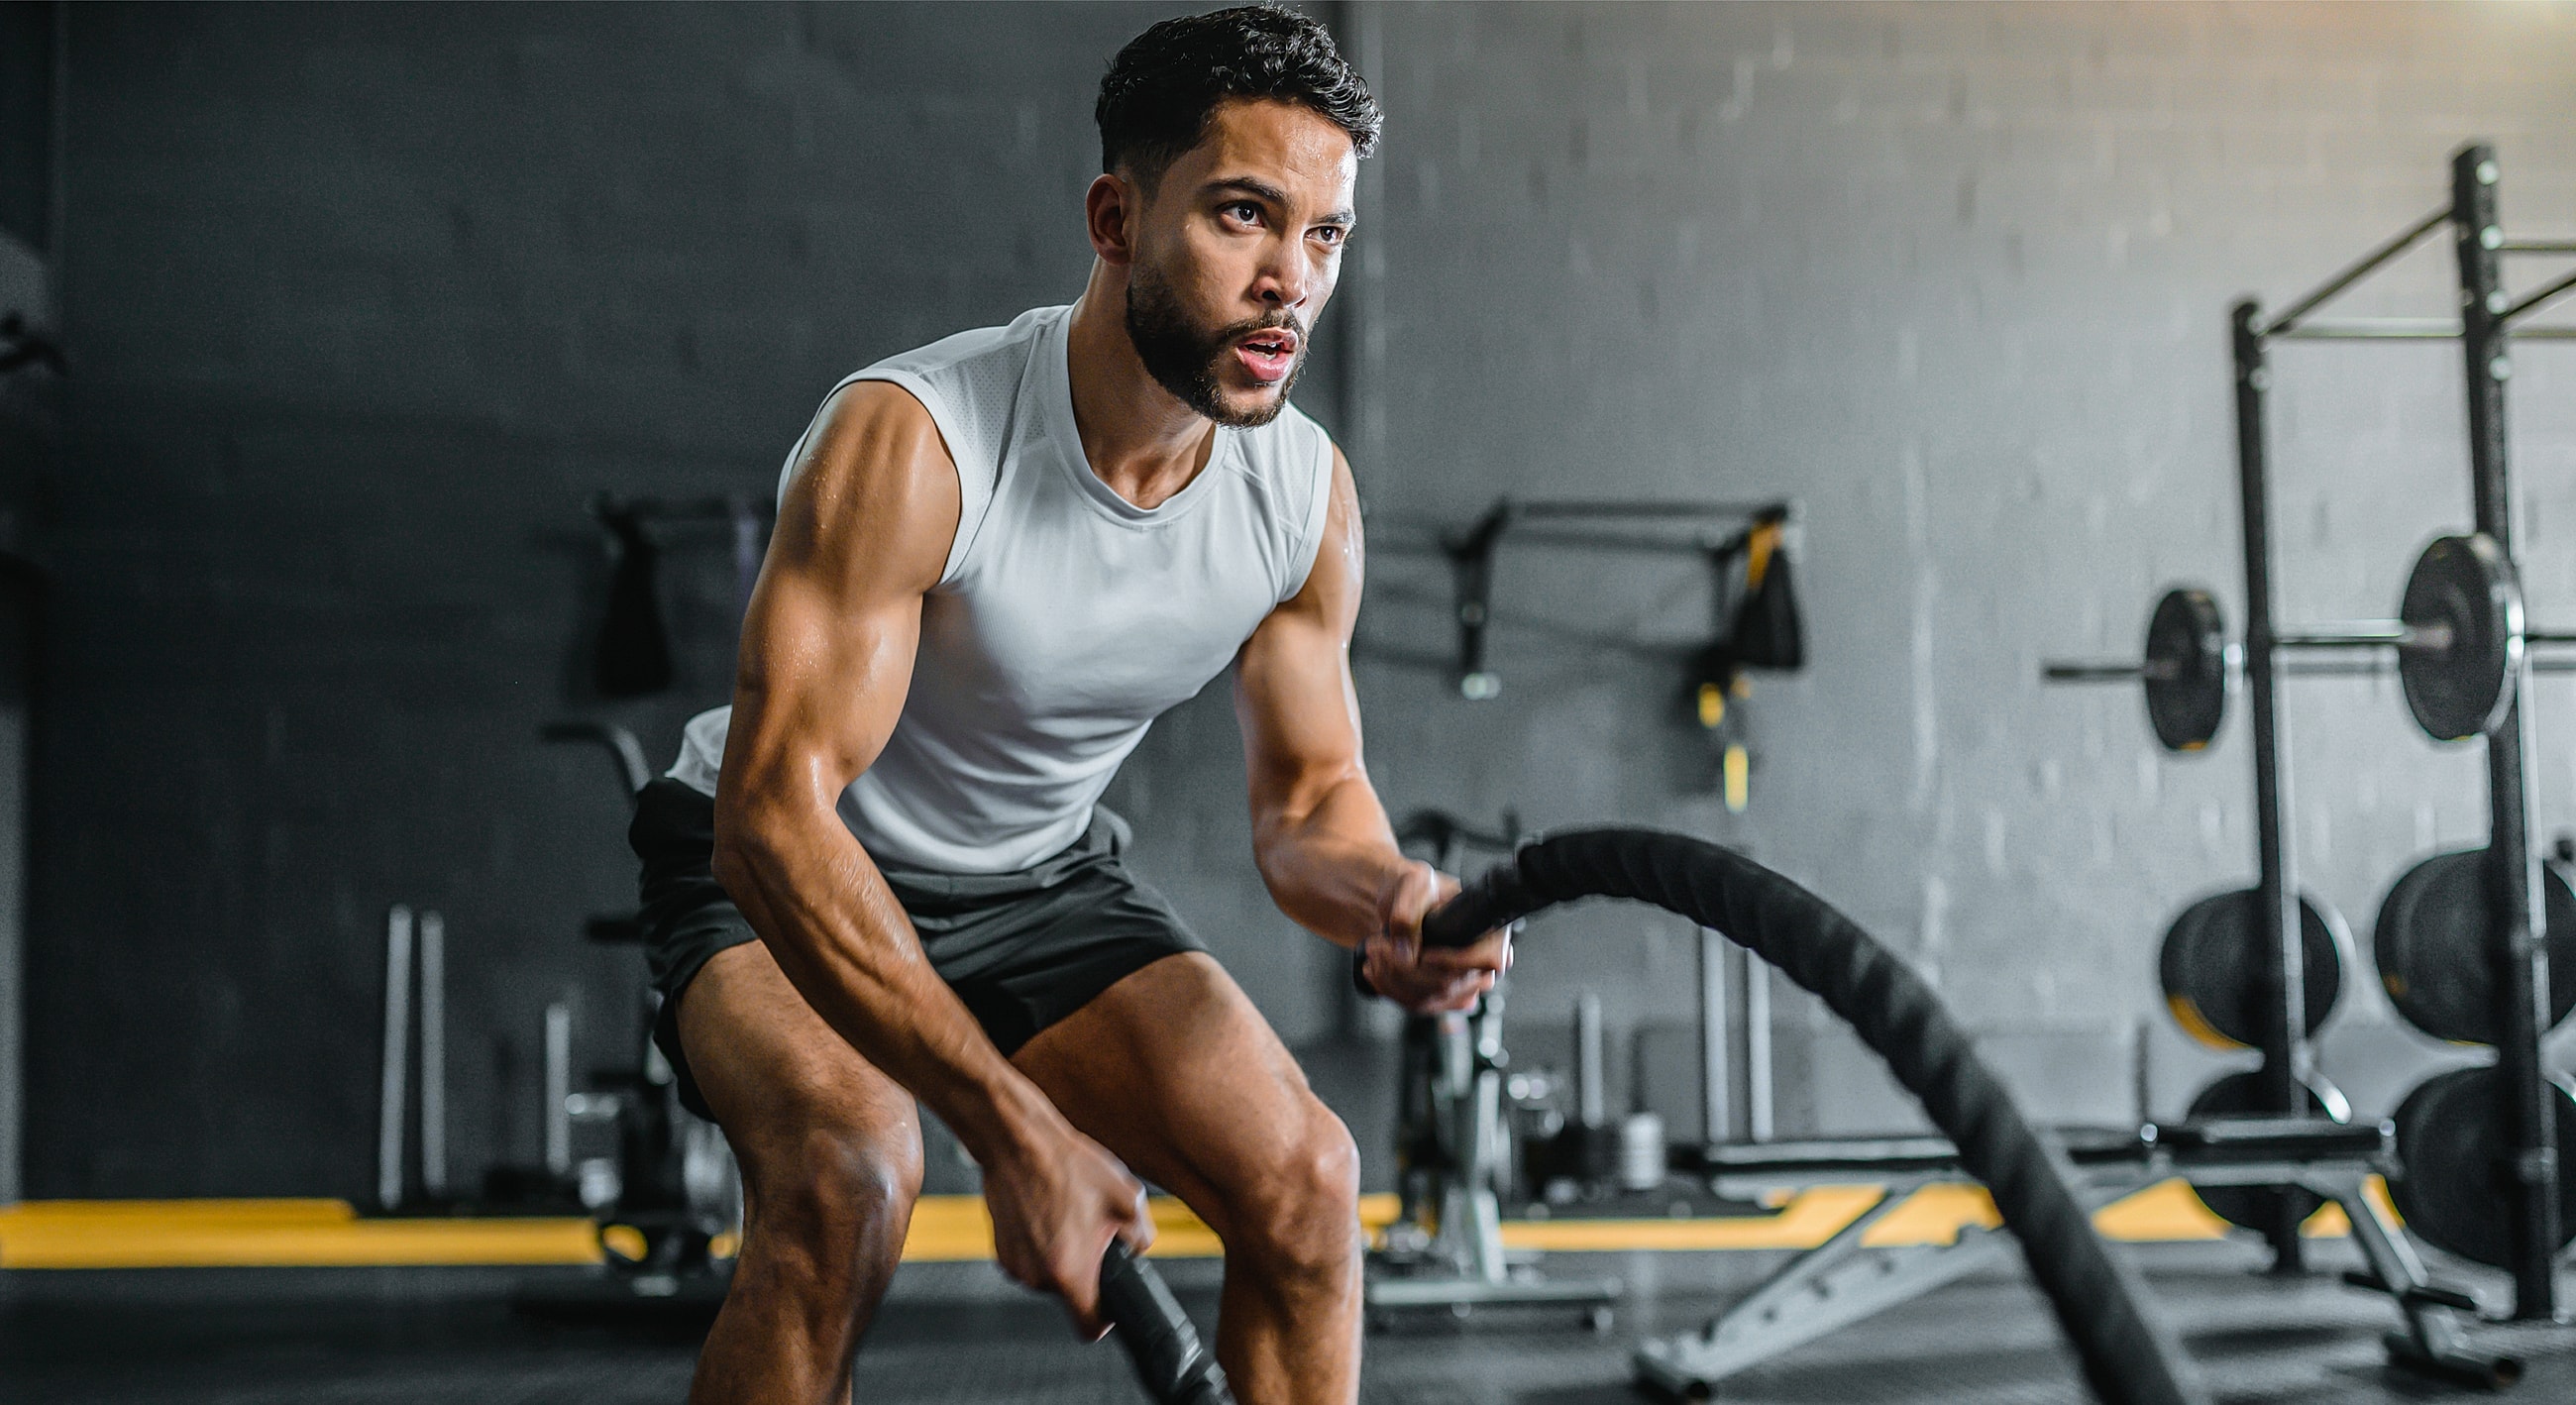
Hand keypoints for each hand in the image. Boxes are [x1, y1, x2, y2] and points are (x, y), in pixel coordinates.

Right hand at [982, 1116, 1152, 1337]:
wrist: (1018, 1143)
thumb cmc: (1069, 1167)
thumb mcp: (1126, 1198)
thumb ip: (1141, 1237)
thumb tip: (1139, 1250)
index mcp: (1070, 1272)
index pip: (1089, 1328)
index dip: (1104, 1319)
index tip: (1110, 1301)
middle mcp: (1037, 1277)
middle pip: (1071, 1294)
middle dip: (1085, 1271)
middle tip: (1091, 1232)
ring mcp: (1015, 1265)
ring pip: (1049, 1276)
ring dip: (1062, 1255)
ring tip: (1067, 1214)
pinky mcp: (1000, 1251)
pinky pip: (1030, 1260)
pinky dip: (1041, 1245)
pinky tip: (1047, 1212)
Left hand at [1361, 859, 1510, 1013]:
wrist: (1402, 903)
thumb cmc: (1417, 889)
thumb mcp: (1413, 885)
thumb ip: (1408, 911)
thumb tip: (1407, 951)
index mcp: (1491, 930)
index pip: (1486, 960)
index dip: (1451, 962)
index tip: (1421, 953)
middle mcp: (1483, 963)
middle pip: (1449, 985)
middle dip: (1405, 968)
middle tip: (1379, 946)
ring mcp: (1464, 985)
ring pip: (1429, 999)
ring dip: (1392, 979)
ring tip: (1374, 953)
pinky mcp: (1442, 997)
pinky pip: (1417, 1004)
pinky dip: (1390, 988)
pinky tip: (1376, 969)